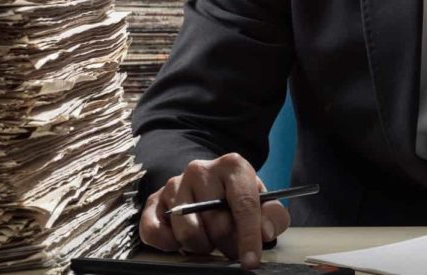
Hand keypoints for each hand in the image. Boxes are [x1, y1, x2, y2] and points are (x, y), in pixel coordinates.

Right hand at [138, 153, 291, 267]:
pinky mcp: (153, 201)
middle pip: (216, 223)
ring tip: (210, 241)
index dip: (249, 237)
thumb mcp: (262, 202)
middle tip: (231, 248)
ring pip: (188, 232)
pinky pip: (155, 233)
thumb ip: (272, 216)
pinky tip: (183, 242)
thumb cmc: (237, 197)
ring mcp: (174, 184)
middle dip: (227, 245)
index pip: (244, 204)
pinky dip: (170, 246)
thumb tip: (265, 232)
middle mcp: (200, 170)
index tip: (251, 261)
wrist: (207, 184)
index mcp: (232, 166)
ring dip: (201, 247)